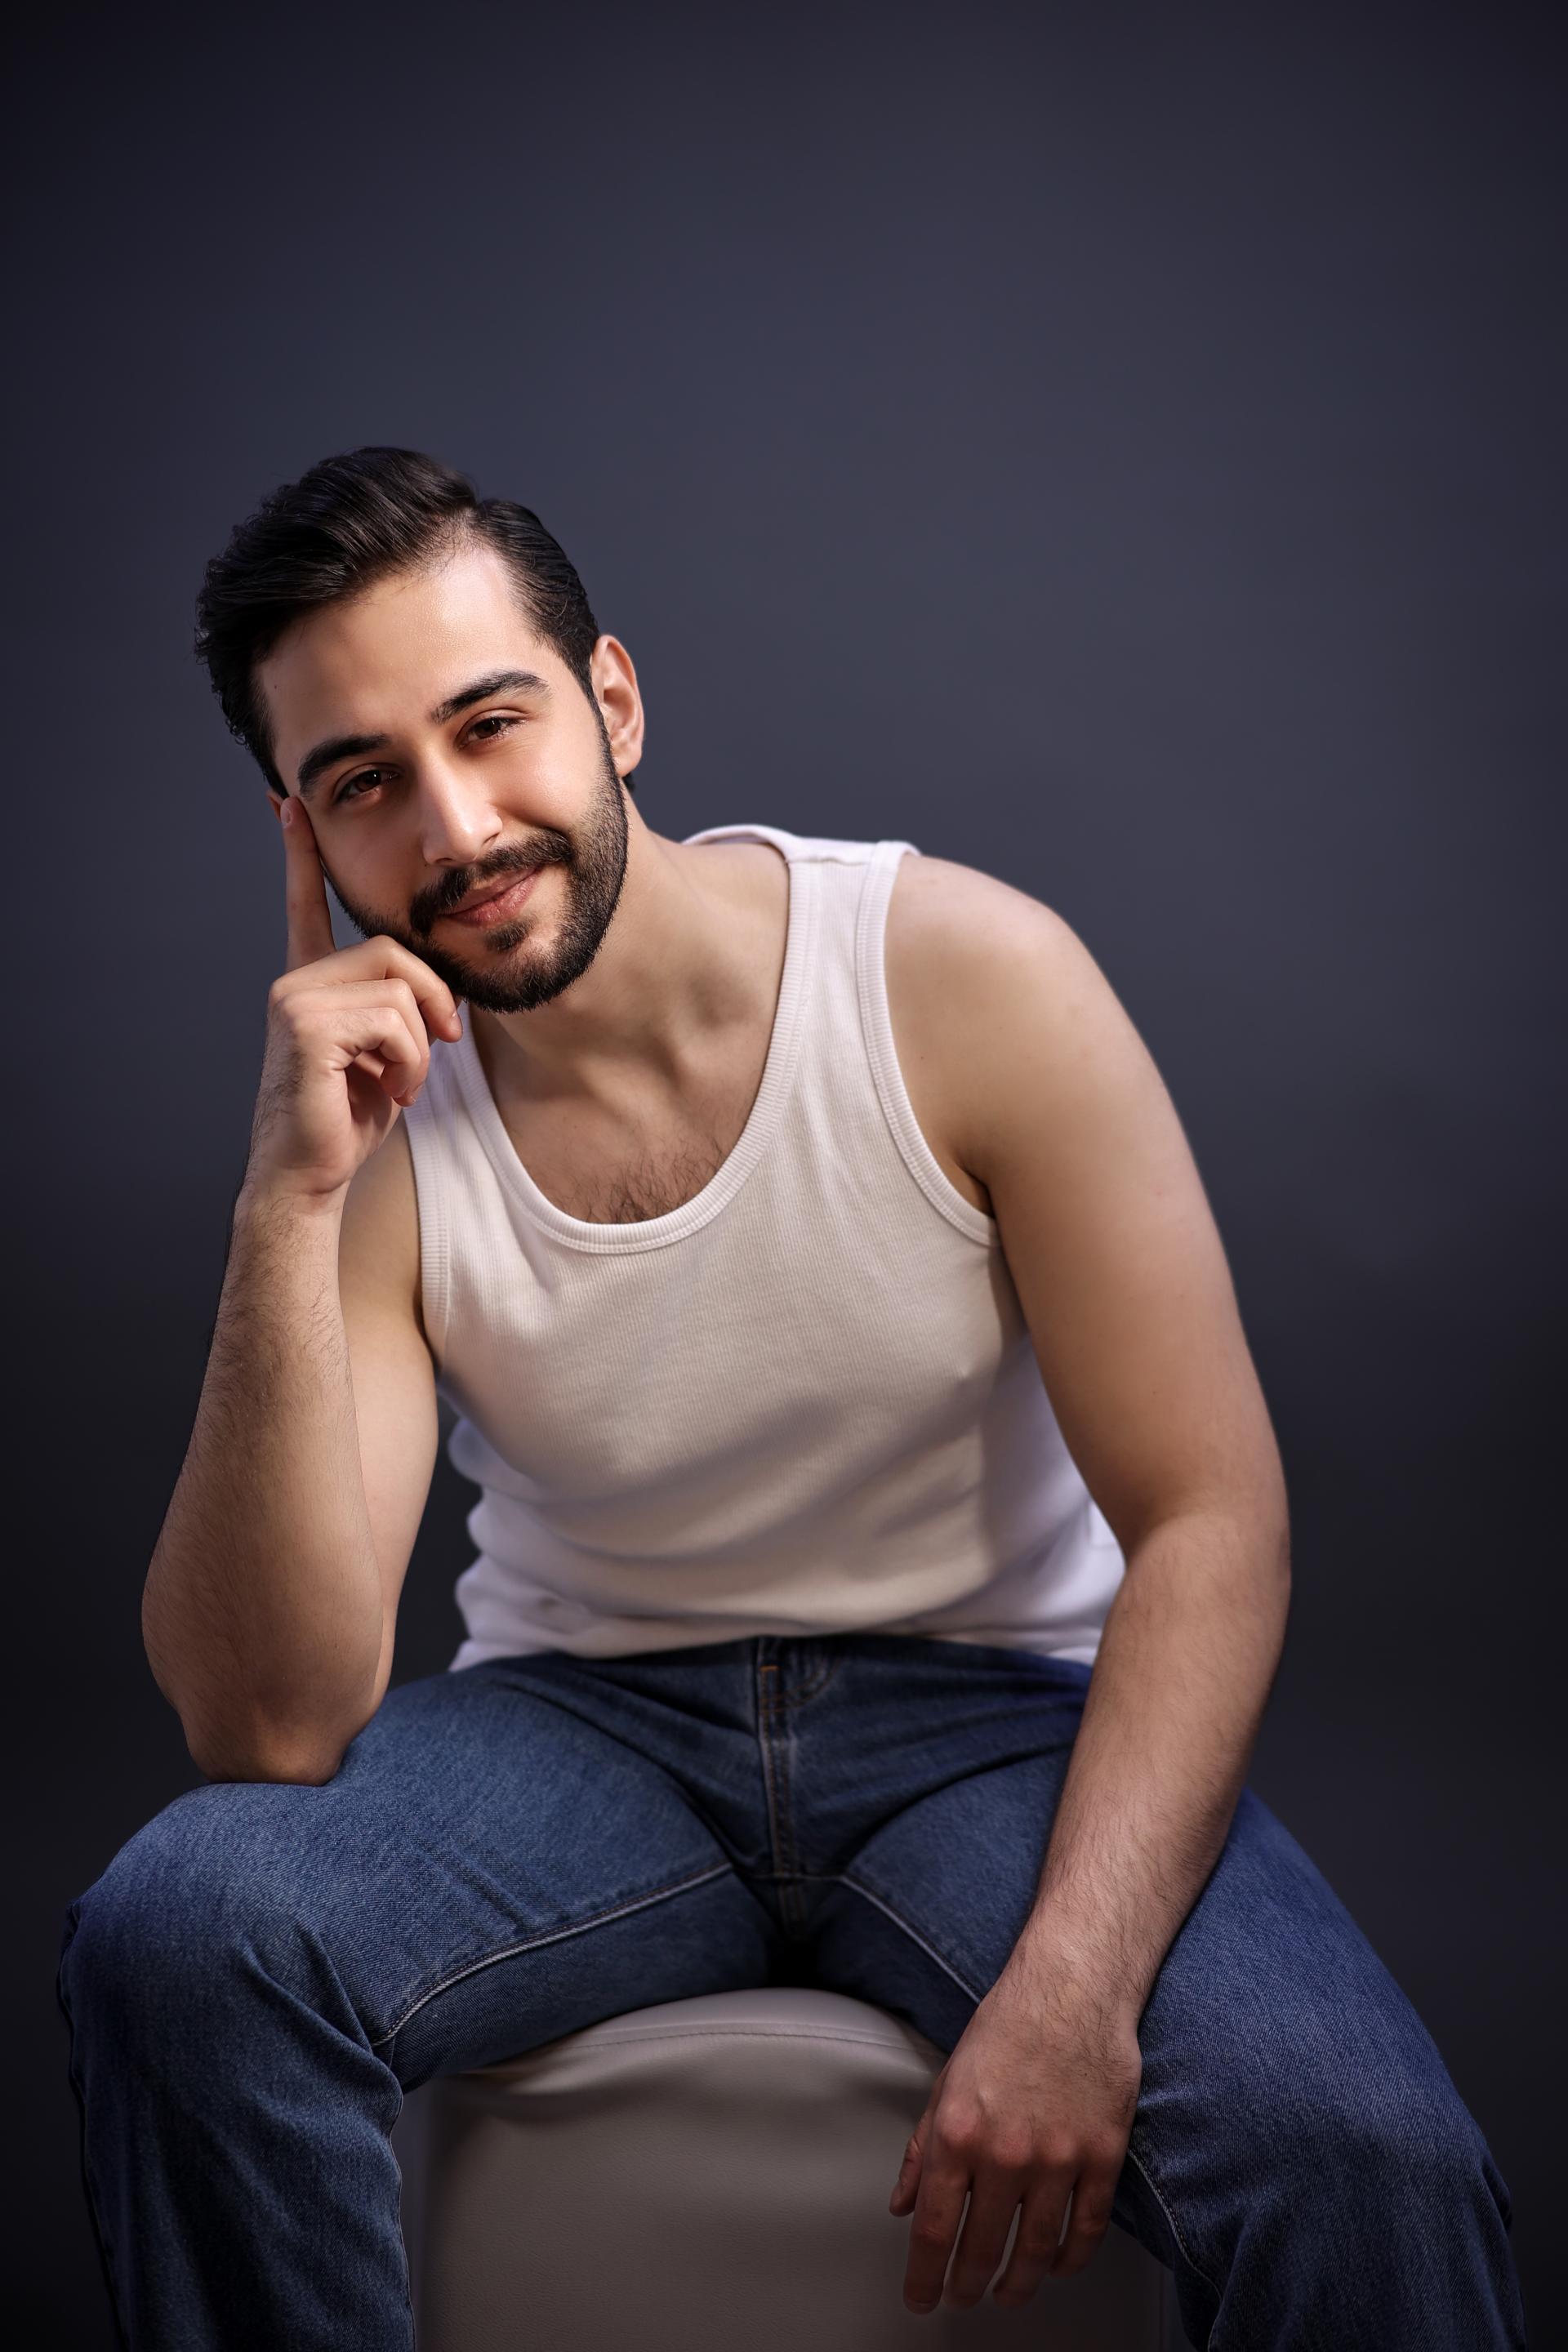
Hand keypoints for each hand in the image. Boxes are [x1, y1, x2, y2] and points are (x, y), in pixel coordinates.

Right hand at [242, 796, 464, 1212]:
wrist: (309, 1175)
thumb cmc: (349, 1117)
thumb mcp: (390, 1054)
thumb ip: (405, 1011)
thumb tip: (447, 995)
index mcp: (312, 982)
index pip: (308, 907)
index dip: (301, 857)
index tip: (289, 806)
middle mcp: (297, 982)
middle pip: (393, 951)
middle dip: (434, 1000)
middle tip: (441, 1044)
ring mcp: (295, 1000)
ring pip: (399, 990)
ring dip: (420, 1047)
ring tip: (401, 1083)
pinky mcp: (306, 1026)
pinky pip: (391, 1019)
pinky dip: (408, 1061)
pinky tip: (390, 1090)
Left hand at [887, 1947, 1141, 2315]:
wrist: (1073, 1988)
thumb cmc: (1008, 2027)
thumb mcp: (947, 2082)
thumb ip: (921, 2148)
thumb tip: (901, 2202)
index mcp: (957, 2132)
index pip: (933, 2229)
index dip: (924, 2276)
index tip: (921, 2299)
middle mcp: (1004, 2152)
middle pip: (982, 2250)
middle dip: (967, 2286)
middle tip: (963, 2298)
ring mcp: (1058, 2159)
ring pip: (1037, 2251)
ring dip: (1019, 2283)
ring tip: (1008, 2293)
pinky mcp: (1102, 2157)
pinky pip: (1087, 2230)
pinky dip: (1071, 2260)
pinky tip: (1058, 2266)